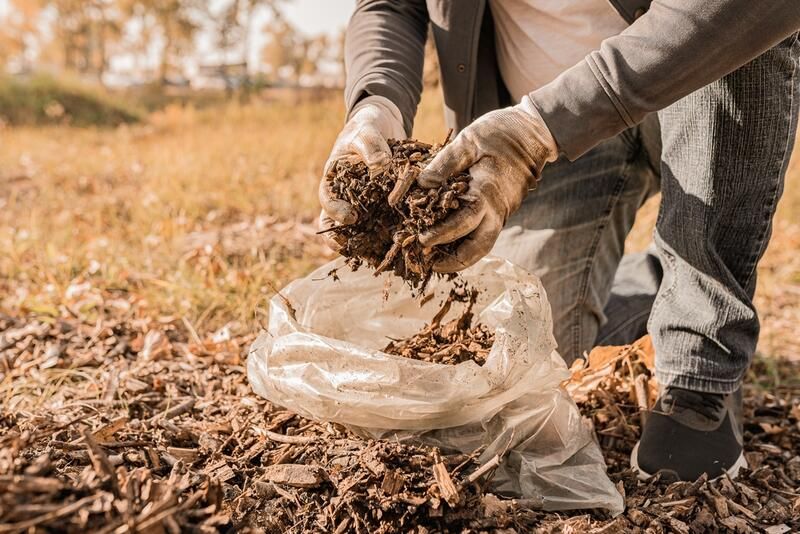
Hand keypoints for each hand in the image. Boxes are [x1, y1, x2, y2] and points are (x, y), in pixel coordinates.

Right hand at [318, 95, 405, 250]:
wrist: (381, 129)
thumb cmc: (366, 128)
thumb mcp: (366, 131)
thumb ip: (371, 146)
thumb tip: (381, 165)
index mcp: (333, 181)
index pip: (327, 201)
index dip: (335, 212)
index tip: (350, 216)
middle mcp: (345, 199)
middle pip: (338, 227)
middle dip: (347, 241)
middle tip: (360, 250)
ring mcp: (363, 207)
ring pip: (361, 233)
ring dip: (369, 246)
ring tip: (383, 256)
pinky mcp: (382, 210)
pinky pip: (384, 227)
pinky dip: (391, 238)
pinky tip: (405, 247)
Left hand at [413, 96, 557, 271]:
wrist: (533, 132)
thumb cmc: (500, 133)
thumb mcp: (467, 141)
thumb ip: (444, 164)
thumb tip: (421, 185)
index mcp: (486, 193)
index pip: (462, 224)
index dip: (440, 236)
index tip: (421, 241)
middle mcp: (496, 209)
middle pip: (477, 248)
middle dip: (453, 261)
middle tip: (429, 262)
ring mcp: (502, 212)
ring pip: (483, 246)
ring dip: (461, 257)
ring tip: (436, 259)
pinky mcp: (502, 210)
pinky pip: (485, 234)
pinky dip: (467, 243)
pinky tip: (449, 242)